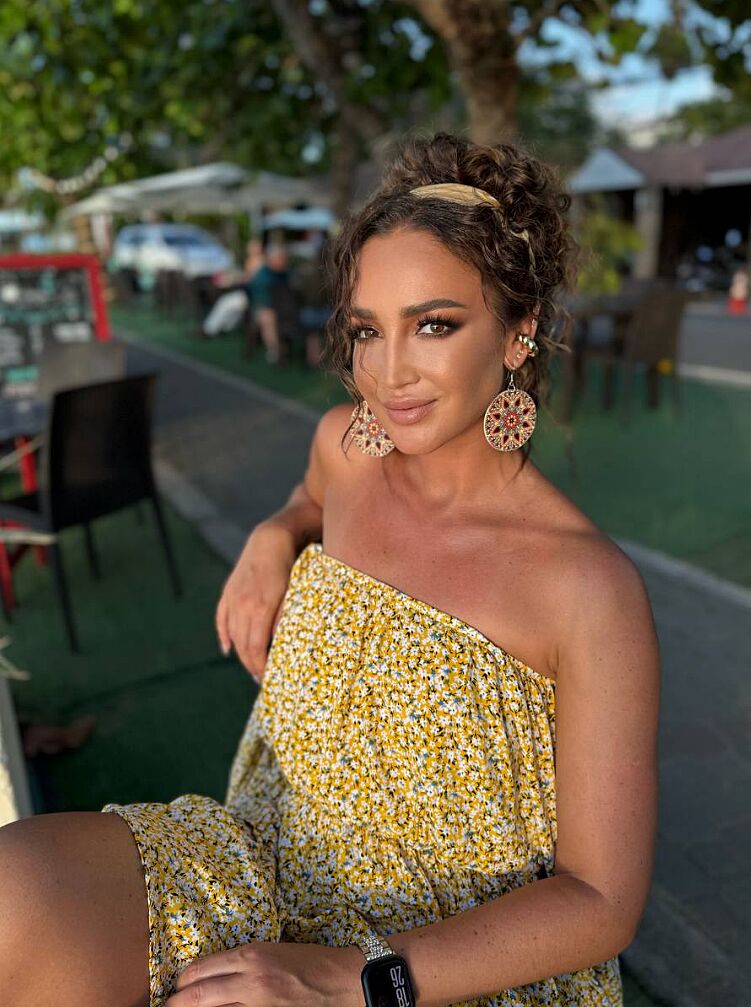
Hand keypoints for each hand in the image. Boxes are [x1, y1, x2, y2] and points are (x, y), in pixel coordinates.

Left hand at [166, 941, 362, 1006]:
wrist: (344, 981)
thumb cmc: (311, 961)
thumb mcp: (272, 951)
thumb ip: (241, 963)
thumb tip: (212, 976)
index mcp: (251, 956)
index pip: (200, 971)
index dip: (181, 982)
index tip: (175, 987)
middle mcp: (250, 982)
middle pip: (197, 997)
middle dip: (176, 1004)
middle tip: (168, 1006)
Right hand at [215, 522, 297, 681]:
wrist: (272, 538)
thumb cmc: (291, 565)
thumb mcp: (293, 593)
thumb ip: (285, 619)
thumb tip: (280, 645)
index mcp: (259, 608)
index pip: (255, 648)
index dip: (260, 666)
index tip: (268, 678)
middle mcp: (242, 605)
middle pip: (243, 645)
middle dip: (251, 664)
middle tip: (261, 678)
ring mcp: (233, 598)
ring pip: (233, 634)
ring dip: (240, 653)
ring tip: (250, 666)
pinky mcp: (229, 591)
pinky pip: (222, 618)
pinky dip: (224, 634)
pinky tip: (227, 648)